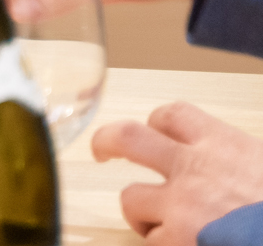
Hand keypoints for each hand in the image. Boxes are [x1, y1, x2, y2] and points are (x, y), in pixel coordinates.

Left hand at [92, 102, 262, 244]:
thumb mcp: (262, 166)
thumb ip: (243, 163)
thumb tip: (236, 168)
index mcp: (225, 146)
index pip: (174, 116)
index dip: (159, 123)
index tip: (155, 130)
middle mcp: (194, 168)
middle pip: (127, 138)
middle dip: (107, 142)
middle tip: (101, 153)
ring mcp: (180, 206)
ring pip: (131, 199)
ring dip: (142, 215)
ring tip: (158, 227)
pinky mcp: (175, 241)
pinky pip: (148, 242)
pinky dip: (158, 245)